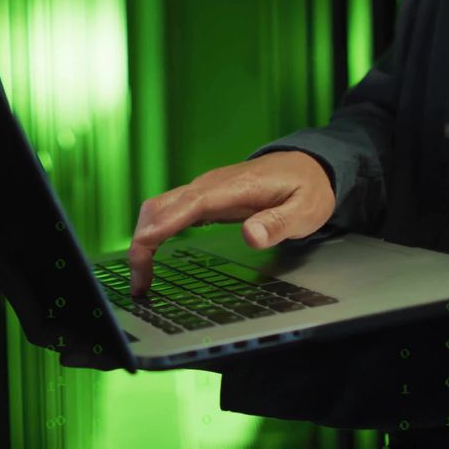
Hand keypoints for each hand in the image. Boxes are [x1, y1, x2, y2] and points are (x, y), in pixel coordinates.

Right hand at [127, 151, 335, 295]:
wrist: (307, 164)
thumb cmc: (307, 188)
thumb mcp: (306, 210)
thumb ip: (278, 224)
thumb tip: (251, 236)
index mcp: (236, 188)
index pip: (192, 204)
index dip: (165, 224)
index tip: (144, 245)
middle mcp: (212, 185)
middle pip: (162, 206)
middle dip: (142, 242)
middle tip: (141, 284)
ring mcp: (204, 190)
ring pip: (159, 208)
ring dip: (143, 240)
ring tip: (142, 279)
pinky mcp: (203, 198)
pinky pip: (168, 212)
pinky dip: (153, 233)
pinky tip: (152, 256)